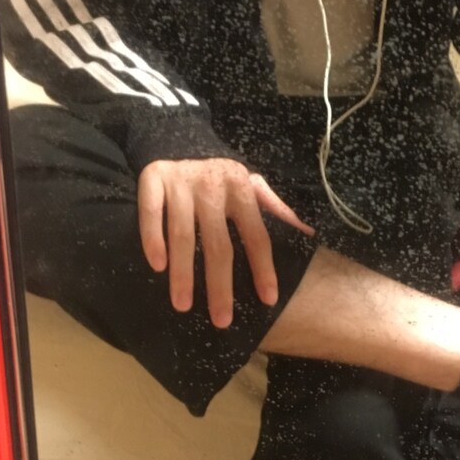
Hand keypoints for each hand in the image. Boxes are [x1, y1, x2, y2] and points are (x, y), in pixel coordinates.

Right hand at [137, 158, 313, 327]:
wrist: (179, 140)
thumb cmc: (220, 177)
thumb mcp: (251, 185)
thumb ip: (276, 209)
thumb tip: (307, 234)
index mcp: (243, 189)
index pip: (257, 235)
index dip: (263, 267)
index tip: (268, 300)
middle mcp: (214, 185)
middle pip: (218, 243)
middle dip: (220, 285)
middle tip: (221, 320)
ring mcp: (182, 181)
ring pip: (183, 233)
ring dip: (183, 272)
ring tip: (183, 305)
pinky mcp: (153, 176)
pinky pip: (152, 212)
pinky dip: (152, 238)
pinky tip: (157, 266)